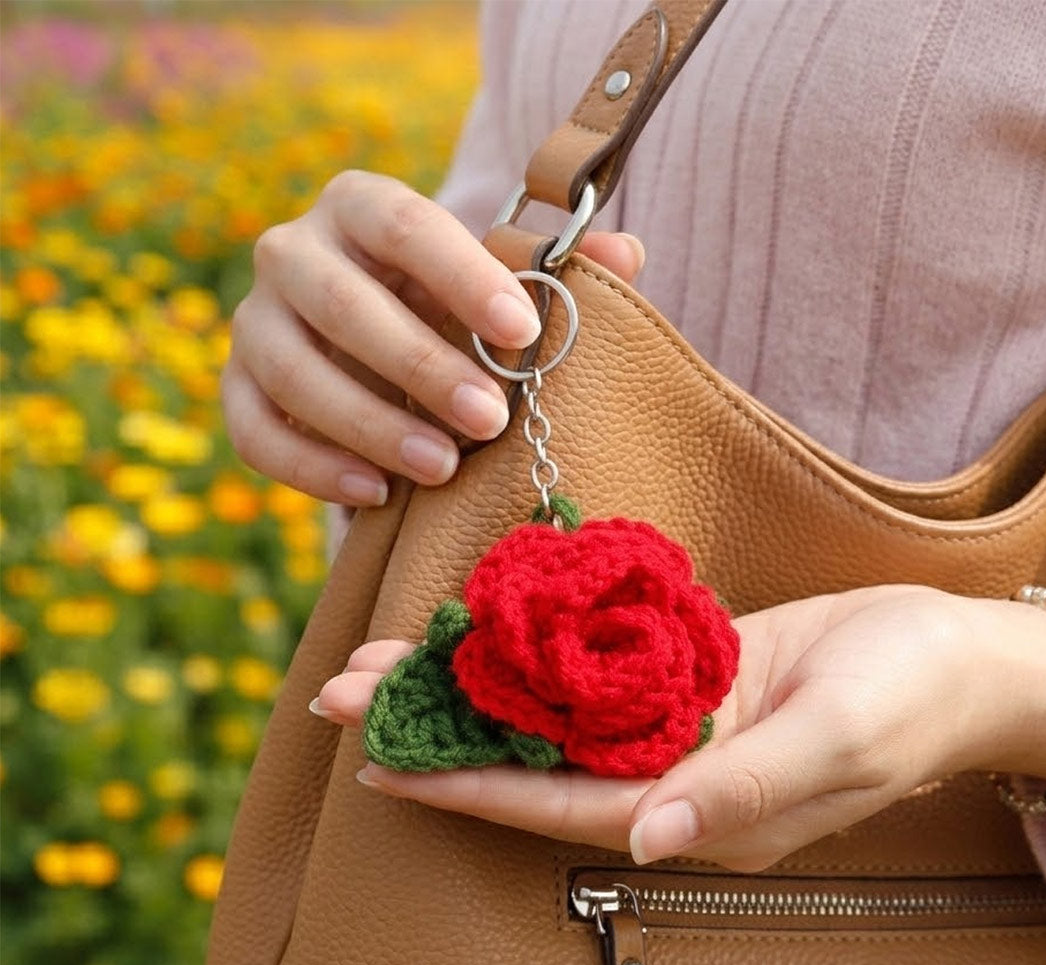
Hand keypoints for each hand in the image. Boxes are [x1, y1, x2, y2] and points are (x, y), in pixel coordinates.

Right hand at [223, 169, 644, 503]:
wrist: (373, 343)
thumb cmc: (448, 309)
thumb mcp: (495, 284)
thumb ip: (556, 271)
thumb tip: (626, 254)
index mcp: (361, 205)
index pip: (405, 225)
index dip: (462, 276)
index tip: (522, 332)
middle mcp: (292, 250)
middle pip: (342, 303)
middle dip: (420, 366)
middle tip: (490, 420)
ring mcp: (255, 320)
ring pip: (292, 370)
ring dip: (370, 424)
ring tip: (441, 469)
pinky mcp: (237, 387)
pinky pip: (254, 431)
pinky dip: (311, 467)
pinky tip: (375, 494)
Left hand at [313, 585, 1045, 871]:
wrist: (950, 649)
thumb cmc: (908, 694)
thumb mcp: (836, 738)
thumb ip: (743, 791)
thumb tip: (652, 834)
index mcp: (698, 810)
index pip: (557, 807)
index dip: (465, 788)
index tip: (380, 762)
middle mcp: (669, 777)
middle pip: (530, 762)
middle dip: (437, 730)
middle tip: (345, 694)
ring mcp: (670, 728)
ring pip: (547, 715)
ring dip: (468, 687)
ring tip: (384, 661)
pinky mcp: (681, 679)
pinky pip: (588, 673)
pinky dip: (531, 653)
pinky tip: (481, 632)